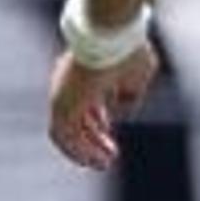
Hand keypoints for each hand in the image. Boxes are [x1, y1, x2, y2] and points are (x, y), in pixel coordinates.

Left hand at [48, 41, 159, 168]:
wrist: (110, 36)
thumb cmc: (126, 49)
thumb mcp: (137, 74)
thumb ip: (130, 92)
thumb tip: (124, 109)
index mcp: (83, 76)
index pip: (85, 104)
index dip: (97, 121)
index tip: (109, 133)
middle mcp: (68, 86)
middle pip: (76, 120)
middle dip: (93, 140)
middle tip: (110, 156)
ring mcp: (63, 95)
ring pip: (69, 133)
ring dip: (86, 151)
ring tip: (104, 164)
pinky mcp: (62, 105)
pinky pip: (65, 138)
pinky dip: (78, 152)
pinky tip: (94, 160)